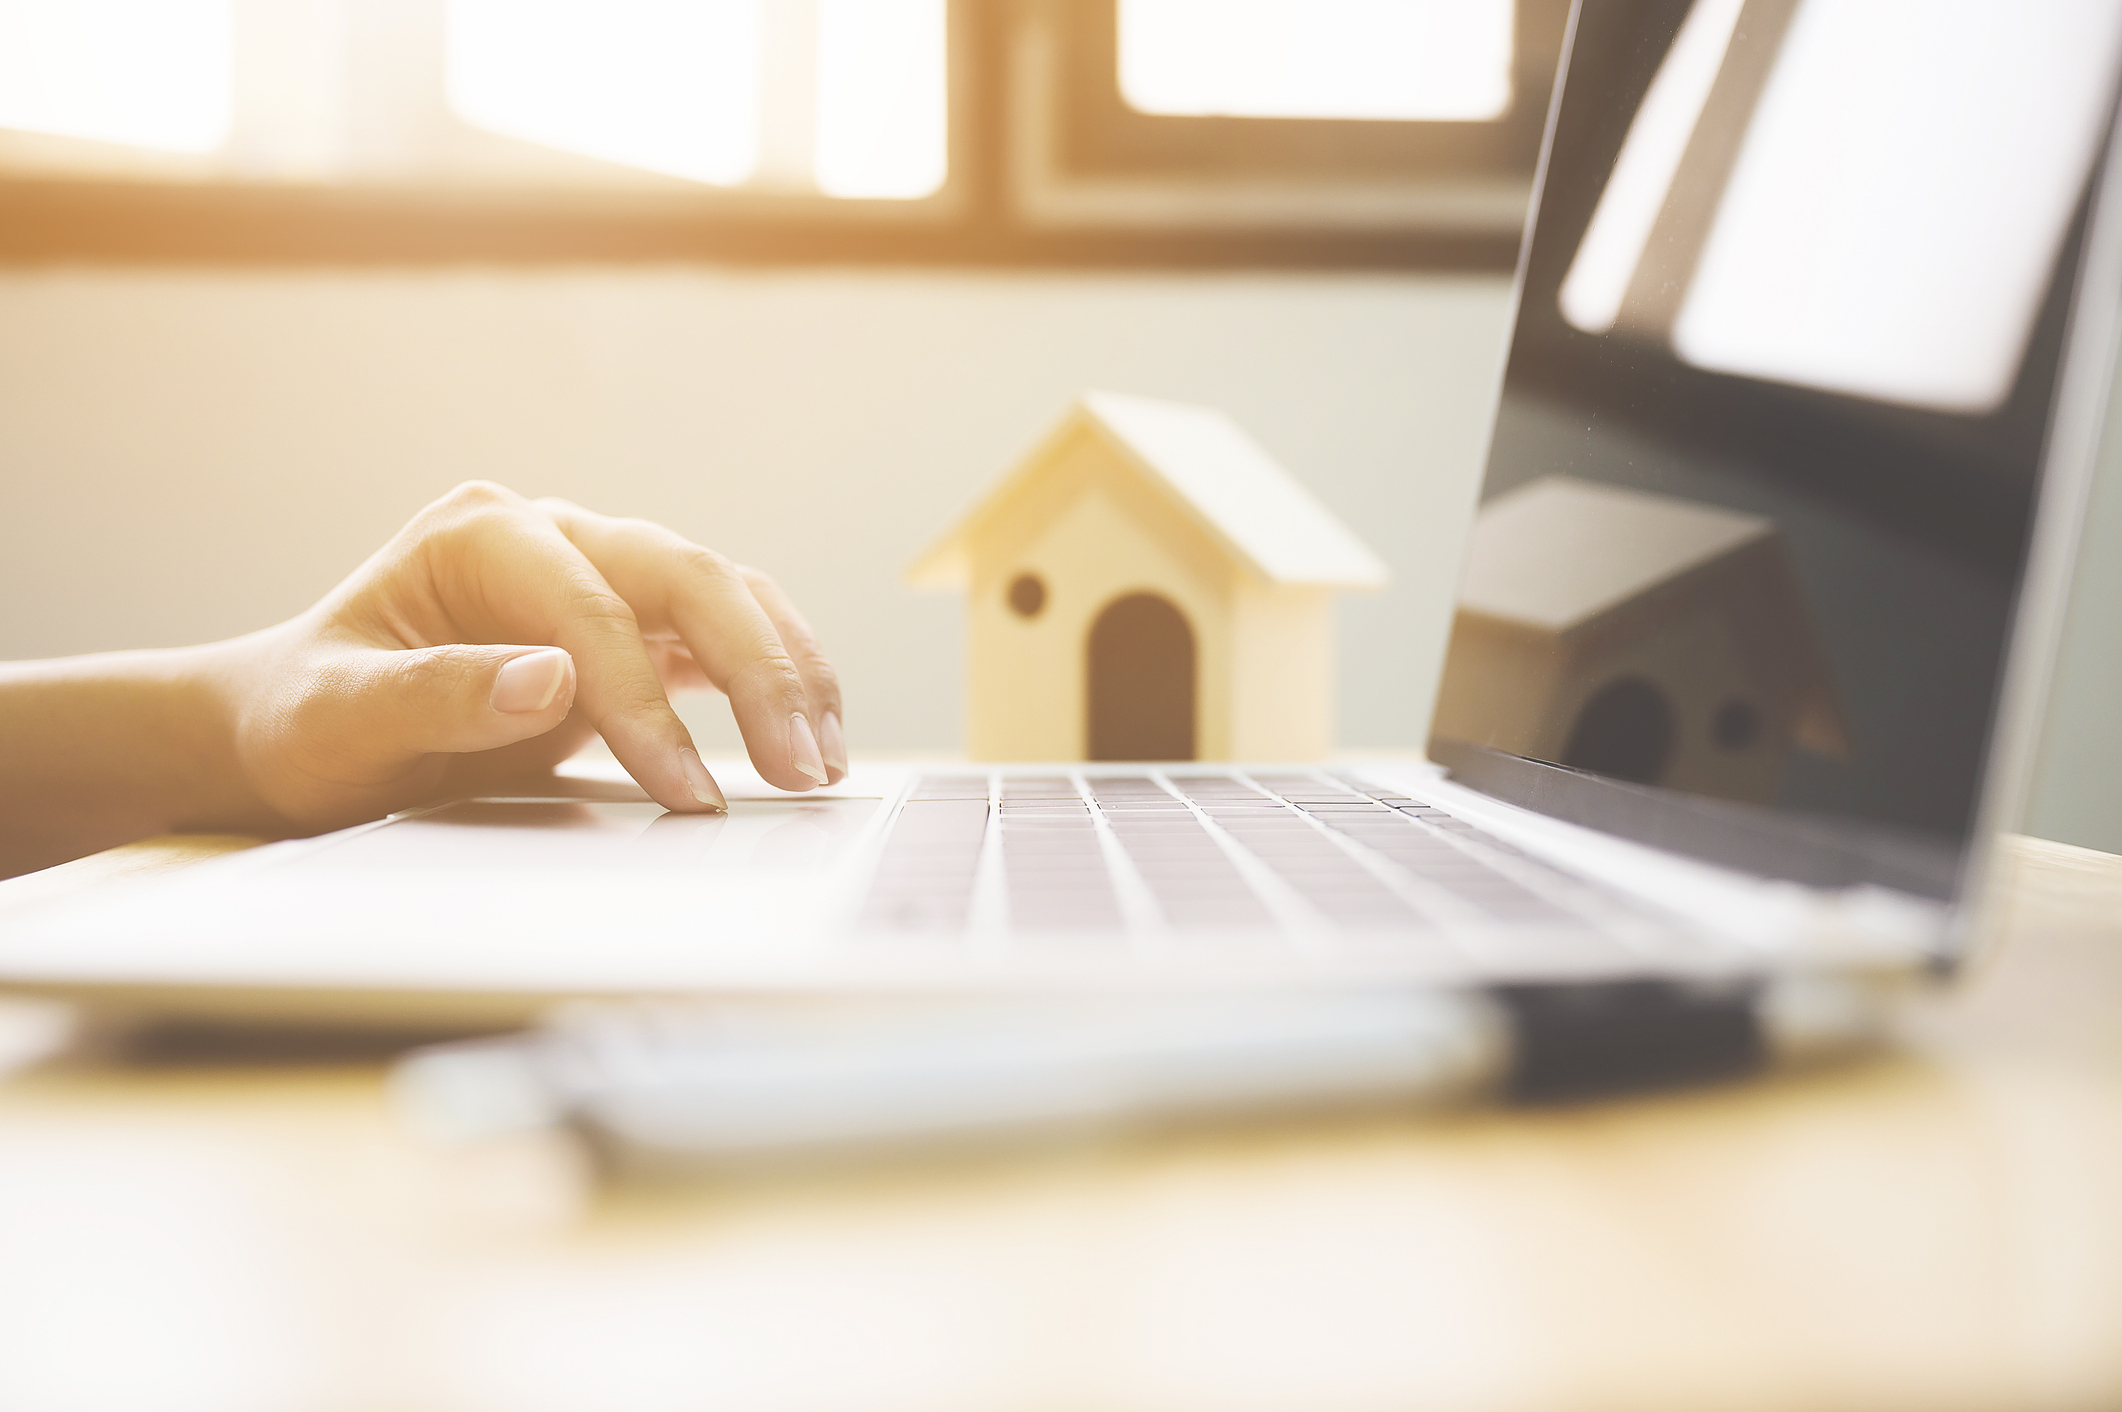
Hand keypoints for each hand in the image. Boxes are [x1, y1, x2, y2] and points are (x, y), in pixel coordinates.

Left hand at [214, 481, 844, 828]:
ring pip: (728, 596)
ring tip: (821, 761)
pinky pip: (724, 638)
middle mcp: (557, 535)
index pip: (591, 608)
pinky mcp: (633, 627)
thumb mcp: (338, 718)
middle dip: (757, 672)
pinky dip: (777, 680)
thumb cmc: (308, 723)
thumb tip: (549, 677)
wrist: (300, 733)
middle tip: (798, 768)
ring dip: (788, 672)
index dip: (644, 702)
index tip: (683, 791)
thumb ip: (434, 694)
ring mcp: (602, 574)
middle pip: (689, 577)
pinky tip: (809, 739)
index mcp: (485, 533)